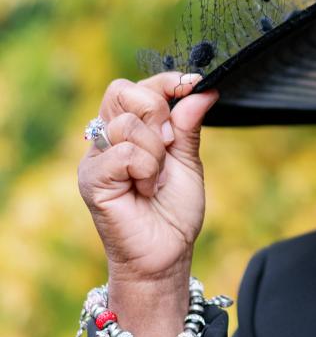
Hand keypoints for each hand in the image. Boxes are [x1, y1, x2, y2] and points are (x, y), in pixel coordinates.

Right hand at [77, 72, 219, 284]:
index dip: (166, 82)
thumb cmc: (174, 212)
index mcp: (129, 131)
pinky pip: (124, 152)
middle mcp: (106, 139)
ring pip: (128, 124)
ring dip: (156, 153)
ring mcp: (95, 157)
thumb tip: (203, 90)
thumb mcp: (188, 162)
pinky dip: (146, 169)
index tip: (193, 84)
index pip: (137, 86)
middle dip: (158, 113)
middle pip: (124, 91)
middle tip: (170, 146)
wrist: (166, 255)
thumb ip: (189, 125)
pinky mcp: (92, 178)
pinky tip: (144, 190)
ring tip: (155, 180)